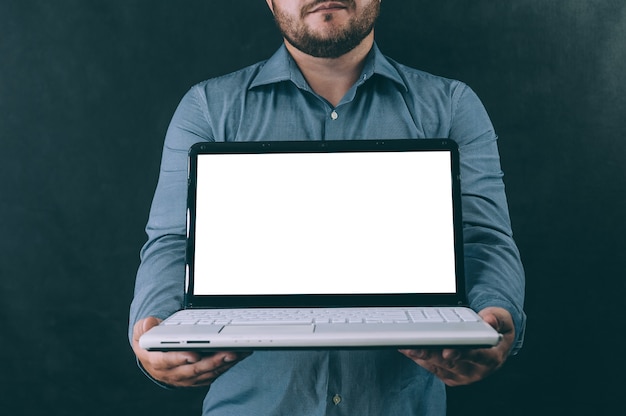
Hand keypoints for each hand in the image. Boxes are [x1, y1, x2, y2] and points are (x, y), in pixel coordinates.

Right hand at [132, 317, 251, 387]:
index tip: (193, 354)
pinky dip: (226, 365)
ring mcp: (186, 378)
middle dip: (211, 361)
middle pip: (193, 370)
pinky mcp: (198, 378)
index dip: (180, 358)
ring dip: (223, 364)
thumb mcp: (141, 331)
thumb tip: (149, 323)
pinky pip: (213, 374)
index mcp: (156, 361)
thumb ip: (144, 327)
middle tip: (227, 352)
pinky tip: (238, 355)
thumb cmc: (150, 341)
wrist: (154, 356)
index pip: (167, 362)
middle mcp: (172, 373)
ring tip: (238, 352)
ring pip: (207, 373)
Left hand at [399, 307, 514, 385]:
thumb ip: (496, 317)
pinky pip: (432, 369)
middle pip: (451, 363)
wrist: (494, 344)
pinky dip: (419, 359)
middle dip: (431, 354)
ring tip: (406, 346)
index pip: (477, 355)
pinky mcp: (449, 376)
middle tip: (415, 346)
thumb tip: (489, 318)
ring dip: (421, 357)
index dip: (461, 353)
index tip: (447, 351)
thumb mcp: (502, 319)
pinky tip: (408, 349)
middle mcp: (476, 370)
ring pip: (438, 367)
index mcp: (491, 357)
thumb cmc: (495, 330)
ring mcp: (461, 375)